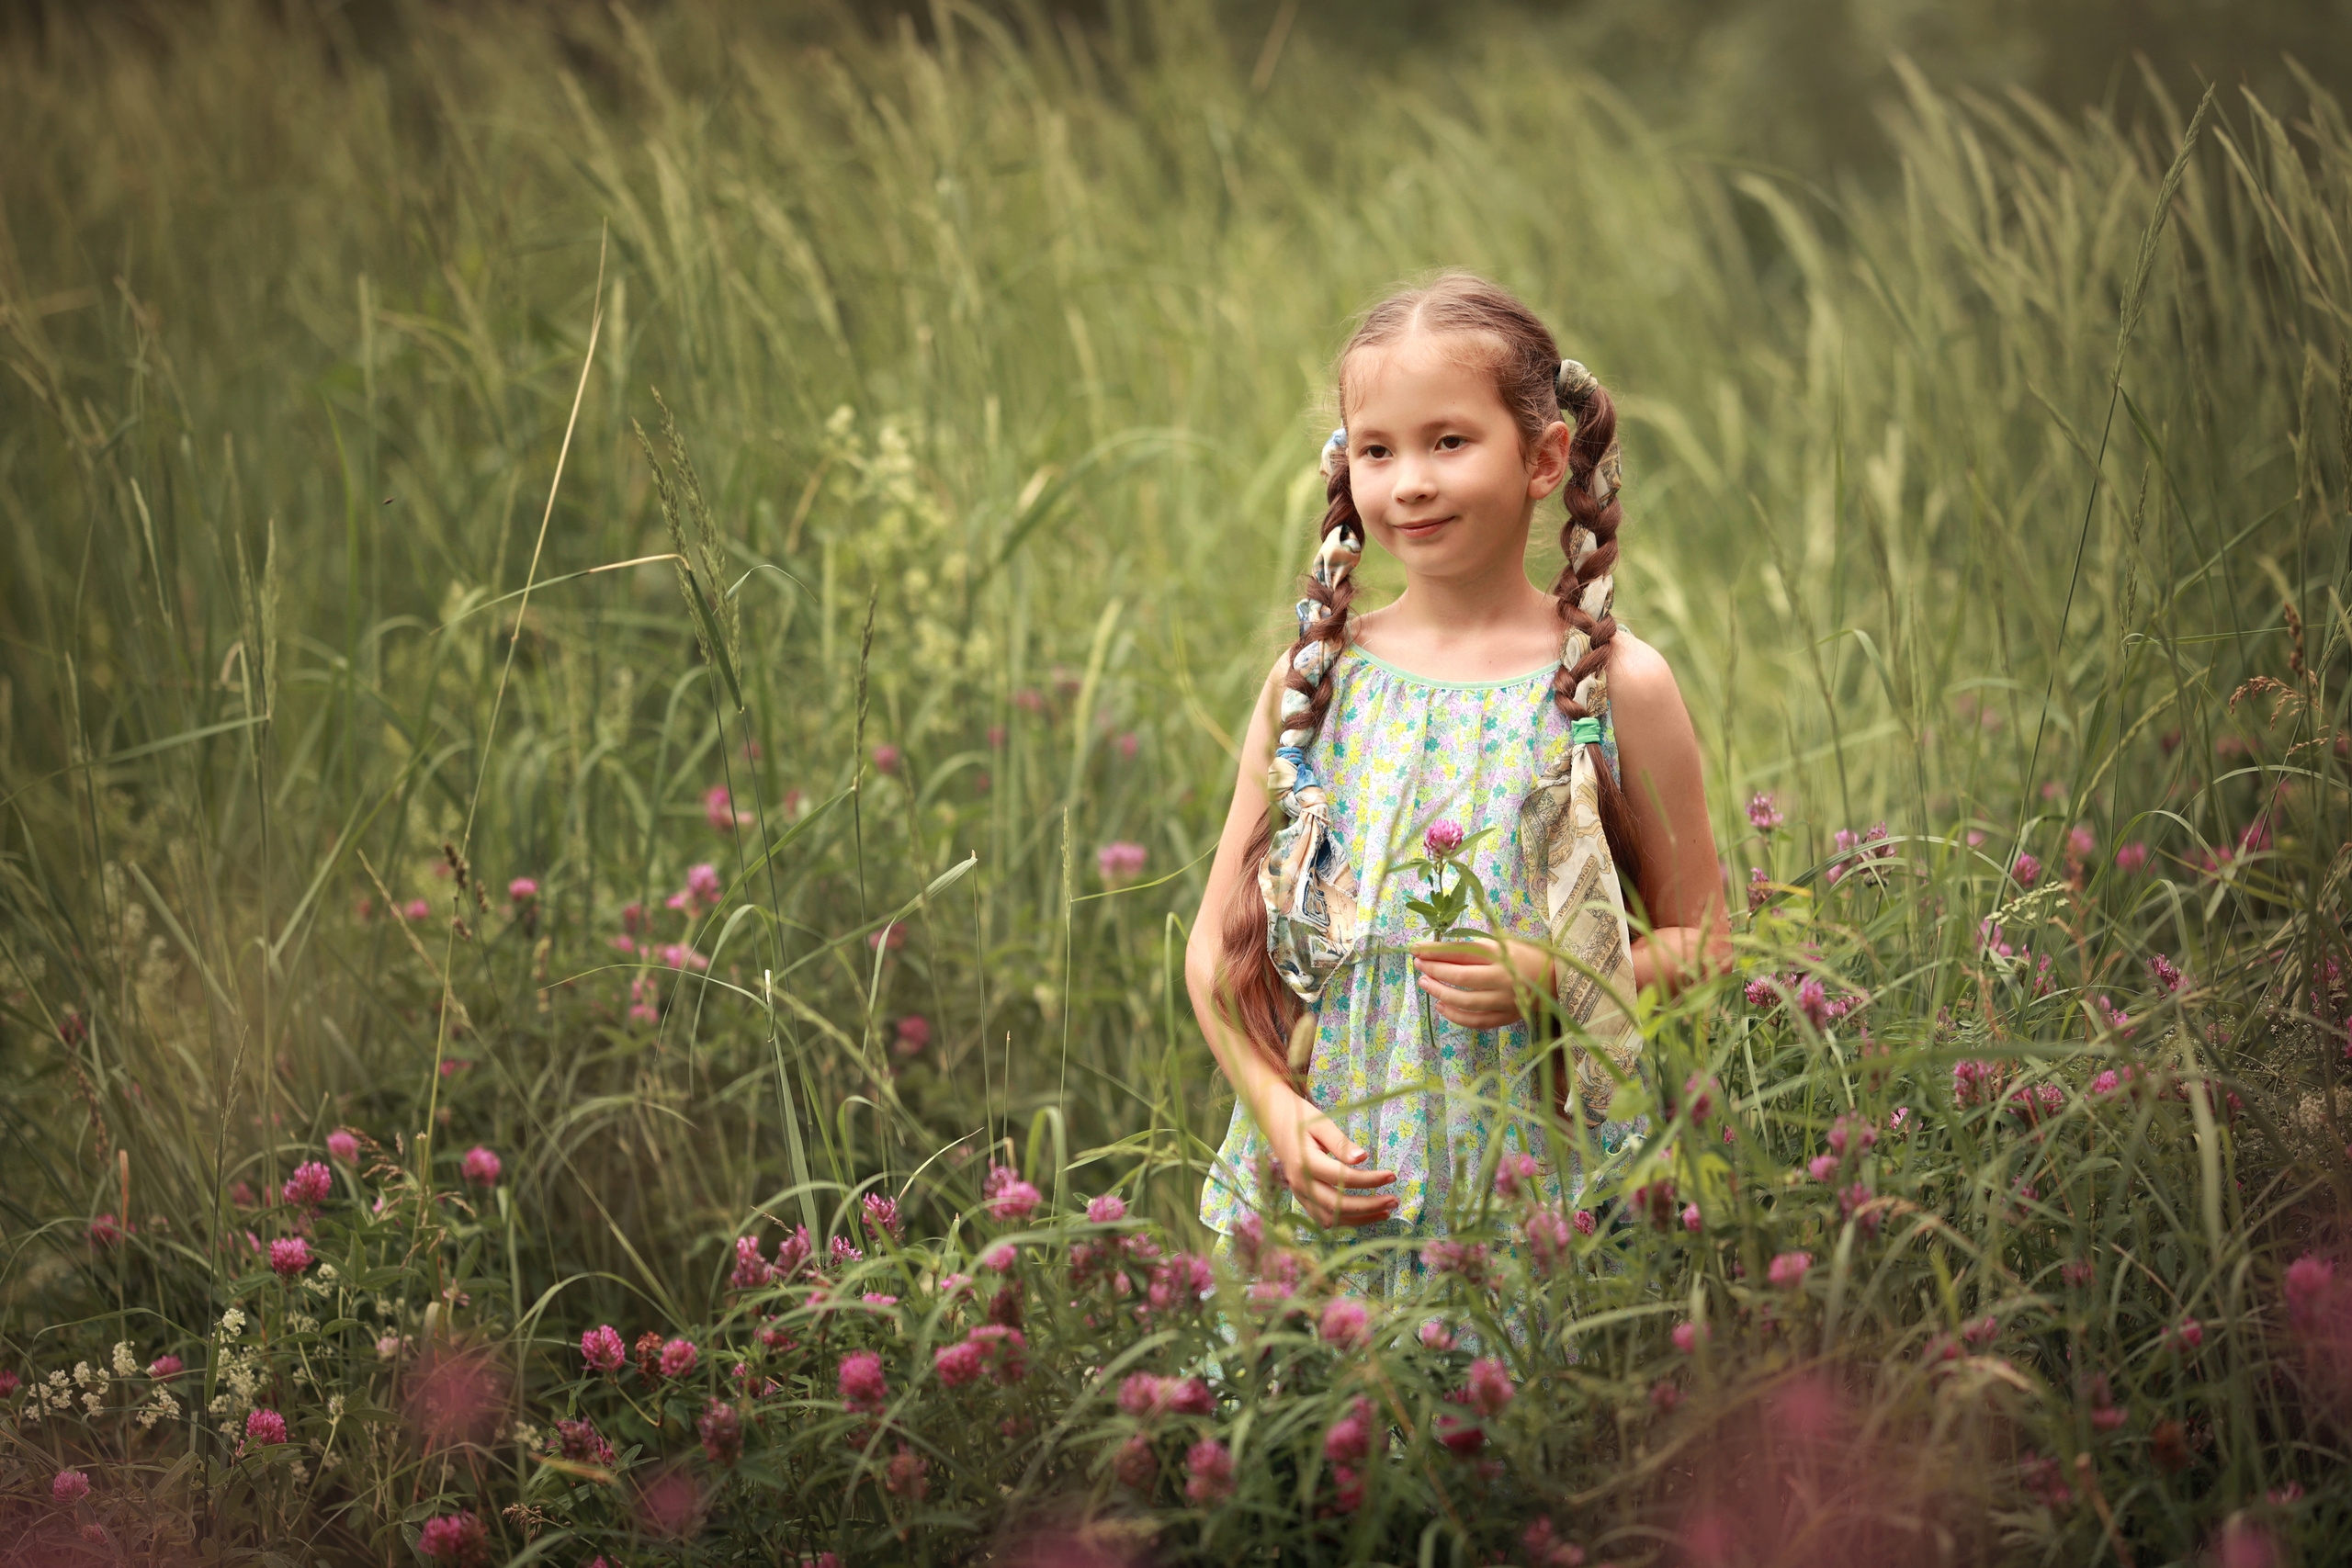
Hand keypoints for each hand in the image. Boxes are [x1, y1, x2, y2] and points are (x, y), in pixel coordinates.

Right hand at [1253, 1086, 1396, 1227]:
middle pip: (1338, 1205)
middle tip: (1393, 1200)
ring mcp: (1298, 1194)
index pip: (1343, 1178)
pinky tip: (1365, 1215)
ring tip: (1385, 1212)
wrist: (1275, 1122)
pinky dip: (1345, 1221)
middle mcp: (1299, 1183)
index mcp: (1305, 1162)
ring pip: (1331, 1219)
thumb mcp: (1322, 1124)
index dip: (1370, 1180)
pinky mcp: (1301, 1198)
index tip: (1391, 1176)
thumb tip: (1362, 1158)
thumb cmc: (1301, 1119)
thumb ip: (1341, 1143)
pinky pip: (1323, 1218)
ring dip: (1359, 1219)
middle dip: (1369, 1206)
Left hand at [1411, 936, 1552, 1029]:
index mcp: (1501, 955)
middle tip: (1419, 965)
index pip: (1460, 952)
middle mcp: (1502, 978)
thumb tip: (1439, 950)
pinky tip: (1441, 1006)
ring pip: (1465, 1001)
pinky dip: (1455, 1015)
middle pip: (1460, 977)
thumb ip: (1475, 947)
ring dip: (1440, 993)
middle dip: (1434, 970)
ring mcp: (1505, 1001)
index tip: (1415, 948)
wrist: (1559, 978)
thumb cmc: (1526, 955)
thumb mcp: (1503, 943)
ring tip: (1425, 984)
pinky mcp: (1507, 1017)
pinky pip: (1476, 1021)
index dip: (1435, 951)